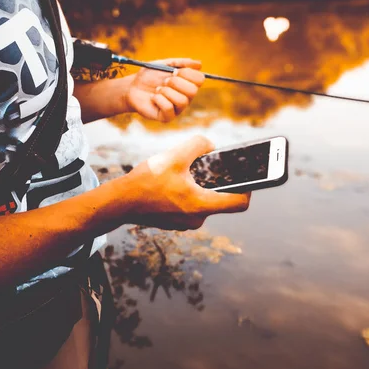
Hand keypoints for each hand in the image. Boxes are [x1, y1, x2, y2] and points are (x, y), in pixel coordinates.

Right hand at [124, 135, 250, 230]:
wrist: (120, 202)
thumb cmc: (147, 181)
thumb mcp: (174, 155)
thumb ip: (198, 145)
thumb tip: (210, 146)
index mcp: (202, 205)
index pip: (240, 203)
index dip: (248, 188)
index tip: (246, 176)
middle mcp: (196, 219)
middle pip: (220, 200)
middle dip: (217, 182)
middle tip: (208, 167)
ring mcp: (184, 224)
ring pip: (203, 202)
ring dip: (199, 187)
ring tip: (183, 174)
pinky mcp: (174, 223)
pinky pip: (189, 207)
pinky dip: (186, 194)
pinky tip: (171, 183)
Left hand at [125, 58, 205, 121]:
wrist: (132, 88)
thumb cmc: (149, 76)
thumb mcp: (164, 64)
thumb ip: (181, 63)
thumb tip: (199, 64)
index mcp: (187, 84)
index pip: (200, 79)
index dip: (187, 73)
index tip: (174, 71)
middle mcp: (186, 97)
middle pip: (193, 91)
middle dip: (176, 83)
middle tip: (164, 81)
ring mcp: (177, 109)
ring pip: (182, 101)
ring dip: (166, 92)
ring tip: (157, 89)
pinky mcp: (167, 117)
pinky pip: (169, 108)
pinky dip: (158, 99)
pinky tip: (153, 98)